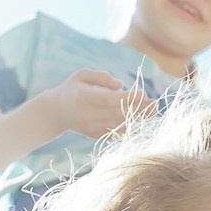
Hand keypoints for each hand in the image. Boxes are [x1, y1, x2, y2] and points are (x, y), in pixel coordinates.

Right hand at [39, 69, 155, 140]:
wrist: (55, 112)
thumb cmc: (72, 88)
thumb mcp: (81, 75)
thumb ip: (100, 76)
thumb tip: (120, 84)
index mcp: (84, 97)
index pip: (109, 99)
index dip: (127, 98)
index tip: (143, 93)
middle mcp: (88, 114)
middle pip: (117, 113)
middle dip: (137, 108)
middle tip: (155, 103)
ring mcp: (92, 127)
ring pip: (118, 124)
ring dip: (137, 119)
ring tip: (153, 111)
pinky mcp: (95, 135)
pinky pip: (115, 132)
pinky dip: (130, 127)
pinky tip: (143, 121)